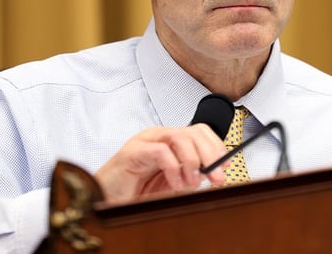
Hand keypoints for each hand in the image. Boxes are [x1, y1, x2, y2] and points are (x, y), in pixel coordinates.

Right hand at [94, 124, 228, 202]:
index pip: (200, 132)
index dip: (216, 146)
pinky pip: (160, 151)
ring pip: (179, 137)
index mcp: (169, 141)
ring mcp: (145, 141)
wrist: (106, 199)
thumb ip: (191, 175)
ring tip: (191, 182)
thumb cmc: (136, 191)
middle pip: (193, 132)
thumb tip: (213, 172)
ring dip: (192, 162)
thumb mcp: (172, 183)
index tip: (225, 165)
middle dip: (210, 154)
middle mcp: (158, 136)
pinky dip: (173, 168)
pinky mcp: (132, 151)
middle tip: (216, 177)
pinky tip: (174, 183)